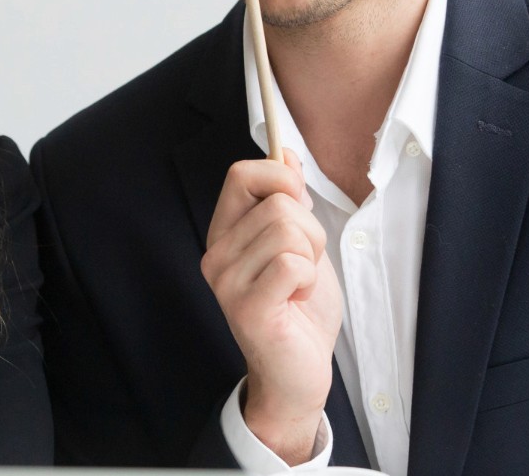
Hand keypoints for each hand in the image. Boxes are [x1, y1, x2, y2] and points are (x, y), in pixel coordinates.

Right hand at [201, 149, 341, 463]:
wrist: (299, 374)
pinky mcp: (247, 307)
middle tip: (304, 266)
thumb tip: (286, 154)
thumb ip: (288, 201)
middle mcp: (216, 254)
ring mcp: (227, 281)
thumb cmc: (300, 310)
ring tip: (300, 286)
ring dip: (312, 258)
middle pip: (277, 202)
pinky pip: (293, 264)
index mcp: (225, 233)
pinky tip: (297, 302)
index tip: (298, 205)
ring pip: (288, 231)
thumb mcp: (300, 244)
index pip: (241, 174)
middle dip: (311, 231)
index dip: (279, 178)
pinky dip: (310, 280)